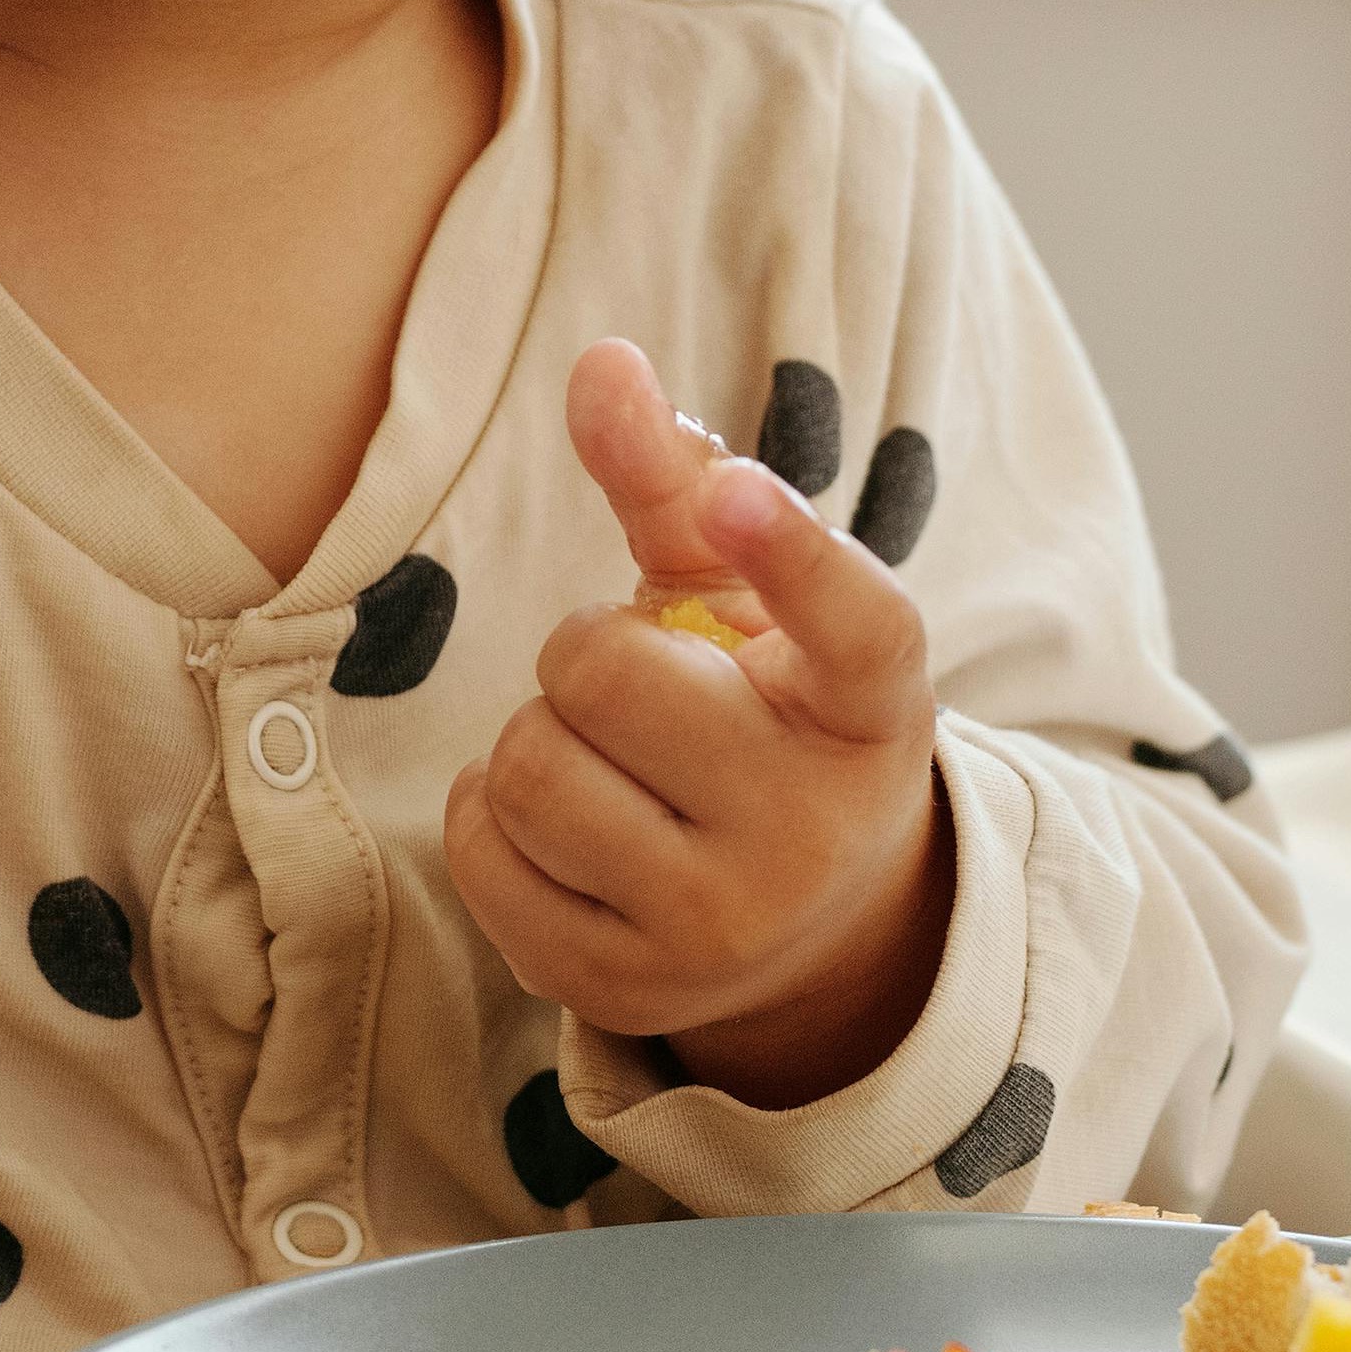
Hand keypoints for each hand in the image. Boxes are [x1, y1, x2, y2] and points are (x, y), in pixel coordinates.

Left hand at [444, 339, 953, 1111]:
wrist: (800, 928)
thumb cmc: (758, 715)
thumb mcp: (746, 605)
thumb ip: (677, 482)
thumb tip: (600, 362)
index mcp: (872, 708)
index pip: (855, 624)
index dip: (791, 553)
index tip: (738, 496)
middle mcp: (815, 826)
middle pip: (604, 671)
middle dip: (589, 652)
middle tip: (643, 690)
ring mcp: (722, 925)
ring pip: (529, 763)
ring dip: (539, 736)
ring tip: (608, 762)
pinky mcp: (620, 989)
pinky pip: (478, 846)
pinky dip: (489, 813)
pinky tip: (563, 827)